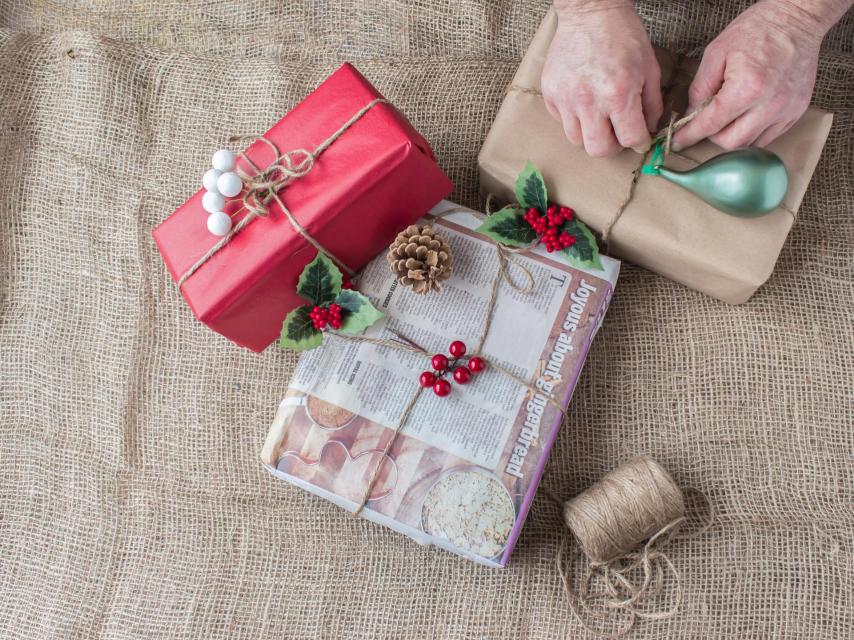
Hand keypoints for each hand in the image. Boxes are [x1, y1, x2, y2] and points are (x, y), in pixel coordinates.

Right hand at [542, 0, 662, 156]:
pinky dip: (574, 119)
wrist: (590, 11)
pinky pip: (562, 121)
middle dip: (612, 146)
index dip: (639, 142)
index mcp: (618, 94)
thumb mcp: (650, 68)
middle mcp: (589, 101)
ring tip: (598, 117)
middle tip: (617, 132)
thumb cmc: (623, 35)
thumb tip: (647, 129)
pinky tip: (583, 101)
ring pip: (577, 140)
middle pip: (598, 150)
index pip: (630, 139)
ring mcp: (566, 98)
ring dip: (591, 134)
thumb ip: (652, 104)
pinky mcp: (550, 93)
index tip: (639, 138)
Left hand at [672, 1, 825, 150]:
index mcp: (747, 88)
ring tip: (727, 117)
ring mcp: (786, 110)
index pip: (710, 125)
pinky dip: (752, 133)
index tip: (677, 142)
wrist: (797, 19)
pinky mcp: (796, 112)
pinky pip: (768, 138)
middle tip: (707, 121)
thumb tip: (690, 115)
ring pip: (750, 144)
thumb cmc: (757, 30)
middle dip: (712, 136)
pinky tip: (745, 117)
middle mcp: (770, 104)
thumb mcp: (717, 53)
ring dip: (733, 136)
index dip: (690, 135)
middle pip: (731, 142)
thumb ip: (700, 88)